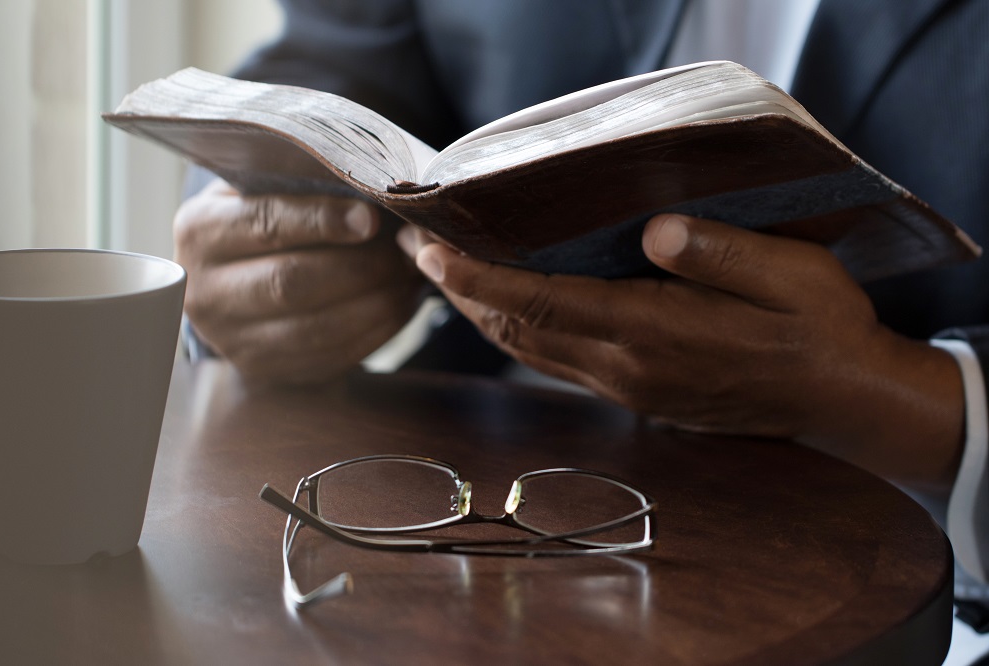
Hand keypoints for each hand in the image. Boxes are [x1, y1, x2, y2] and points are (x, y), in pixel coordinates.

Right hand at [174, 179, 424, 385]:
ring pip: (316, 326)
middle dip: (361, 265)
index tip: (371, 218)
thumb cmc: (266, 216)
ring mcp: (231, 339)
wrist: (238, 278)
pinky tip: (401, 305)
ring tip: (411, 276)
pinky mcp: (265, 369)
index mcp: (200, 230)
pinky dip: (375, 331)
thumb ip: (306, 180)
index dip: (322, 221)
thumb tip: (373, 182)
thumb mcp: (267, 187)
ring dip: (376, 302)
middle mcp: (204, 291)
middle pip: (291, 281)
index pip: (265, 223)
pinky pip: (329, 356)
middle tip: (406, 249)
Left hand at [406, 214, 964, 491]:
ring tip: (447, 277)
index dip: (480, 281)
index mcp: (653, 333)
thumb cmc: (817, 329)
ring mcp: (626, 385)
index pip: (543, 303)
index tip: (432, 254)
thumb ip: (720, 254)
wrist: (838, 402)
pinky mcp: (634, 391)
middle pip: (520, 330)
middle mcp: (625, 367)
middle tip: (419, 251)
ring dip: (483, 315)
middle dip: (462, 293)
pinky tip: (508, 309)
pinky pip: (556, 361)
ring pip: (531, 350)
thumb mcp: (791, 275)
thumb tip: (655, 231)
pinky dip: (519, 332)